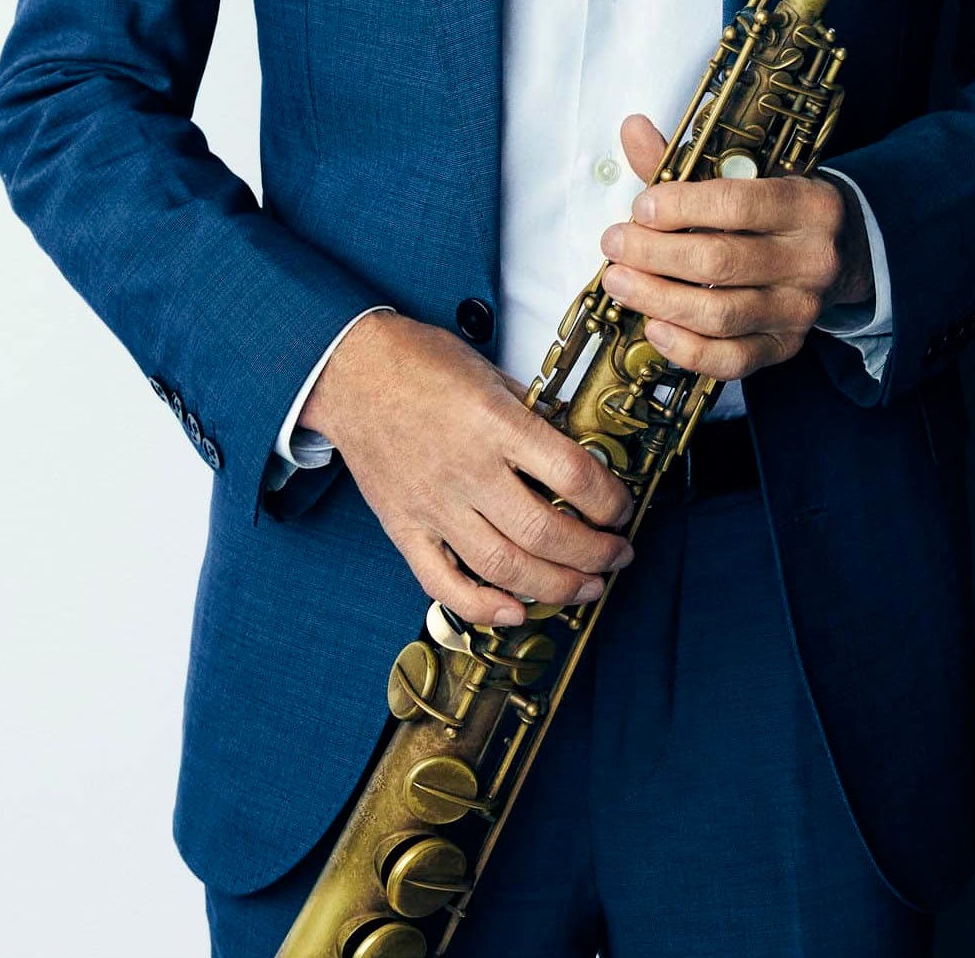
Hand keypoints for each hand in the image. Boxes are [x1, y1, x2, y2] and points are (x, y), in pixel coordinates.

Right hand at [297, 310, 636, 630]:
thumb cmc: (420, 363)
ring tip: (587, 586)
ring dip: (557, 586)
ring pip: (504, 566)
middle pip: (546, 531)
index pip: (573, 475)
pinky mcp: (405, 528)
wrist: (351, 371)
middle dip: (596, 553)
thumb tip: (576, 456)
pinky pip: (444, 583)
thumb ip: (532, 416)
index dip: (611, 501)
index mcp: (494, 422)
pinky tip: (516, 611)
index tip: (623, 507)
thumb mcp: (490, 371)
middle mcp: (467, 468)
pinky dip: (483, 607)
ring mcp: (433, 504)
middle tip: (617, 554)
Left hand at [596, 112, 871, 379]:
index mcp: (806, 204)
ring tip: (618, 282)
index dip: (680, 207)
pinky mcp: (787, 347)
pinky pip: (733, 360)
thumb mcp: (750, 175)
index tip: (639, 207)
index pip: (737, 205)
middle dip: (655, 255)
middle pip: (721, 263)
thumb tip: (633, 130)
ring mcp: (800, 310)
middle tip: (614, 244)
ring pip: (721, 315)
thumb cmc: (780, 208)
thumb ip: (688, 161)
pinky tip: (654, 326)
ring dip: (658, 300)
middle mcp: (811, 259)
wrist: (843, 251)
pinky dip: (687, 349)